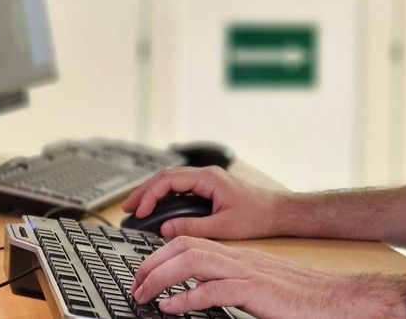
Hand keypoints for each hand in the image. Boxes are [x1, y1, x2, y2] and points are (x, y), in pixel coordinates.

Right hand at [121, 166, 289, 238]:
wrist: (278, 212)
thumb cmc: (257, 216)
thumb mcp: (223, 226)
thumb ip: (192, 227)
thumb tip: (165, 229)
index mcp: (208, 179)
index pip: (169, 180)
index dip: (150, 195)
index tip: (139, 211)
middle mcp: (206, 175)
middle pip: (166, 177)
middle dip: (144, 192)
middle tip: (127, 208)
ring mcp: (207, 181)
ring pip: (172, 181)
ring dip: (153, 193)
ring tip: (136, 209)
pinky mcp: (209, 189)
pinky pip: (181, 188)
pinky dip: (165, 197)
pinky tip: (157, 209)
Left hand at [131, 236, 405, 318]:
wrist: (334, 299)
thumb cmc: (300, 297)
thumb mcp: (257, 286)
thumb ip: (230, 285)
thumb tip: (198, 295)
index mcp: (238, 255)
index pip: (189, 242)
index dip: (160, 254)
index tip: (143, 273)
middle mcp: (239, 258)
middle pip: (184, 247)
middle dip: (152, 263)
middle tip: (135, 285)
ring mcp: (246, 272)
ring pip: (192, 263)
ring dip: (161, 278)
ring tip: (144, 295)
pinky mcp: (254, 290)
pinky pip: (213, 291)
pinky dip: (186, 298)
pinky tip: (170, 308)